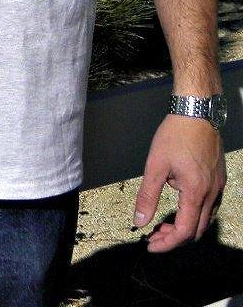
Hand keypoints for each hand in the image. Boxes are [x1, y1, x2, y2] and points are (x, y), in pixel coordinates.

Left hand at [133, 113, 225, 251]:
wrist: (196, 113)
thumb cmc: (175, 135)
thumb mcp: (155, 165)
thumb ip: (148, 195)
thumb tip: (139, 220)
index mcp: (195, 193)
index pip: (184, 231)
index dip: (167, 243)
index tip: (151, 244)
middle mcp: (211, 194)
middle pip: (196, 229)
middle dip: (175, 237)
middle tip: (155, 235)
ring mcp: (218, 186)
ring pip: (205, 218)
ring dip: (185, 225)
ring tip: (163, 222)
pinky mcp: (218, 179)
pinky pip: (209, 205)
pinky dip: (193, 212)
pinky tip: (179, 202)